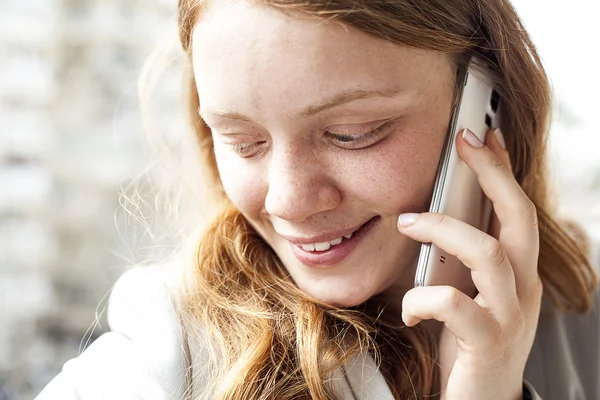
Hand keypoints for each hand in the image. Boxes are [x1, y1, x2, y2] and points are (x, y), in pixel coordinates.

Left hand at [398, 128, 542, 399]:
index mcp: (517, 275)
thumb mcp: (468, 294)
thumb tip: (432, 219)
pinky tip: (409, 308)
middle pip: (519, 219)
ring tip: (407, 222)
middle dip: (493, 175)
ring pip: (490, 254)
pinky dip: (424, 299)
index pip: (517, 210)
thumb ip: (459, 261)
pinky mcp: (488, 342)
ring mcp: (509, 315)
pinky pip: (455, 305)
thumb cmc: (467, 346)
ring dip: (444, 230)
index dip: (503, 170)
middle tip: (465, 143)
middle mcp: (522, 290)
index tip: (484, 134)